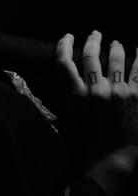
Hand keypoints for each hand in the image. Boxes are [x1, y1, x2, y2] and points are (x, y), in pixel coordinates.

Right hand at [55, 30, 137, 170]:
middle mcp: (95, 90)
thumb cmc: (86, 145)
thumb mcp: (67, 121)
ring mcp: (117, 92)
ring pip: (115, 59)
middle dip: (93, 40)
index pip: (64, 61)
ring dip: (115, 47)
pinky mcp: (136, 96)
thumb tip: (63, 86)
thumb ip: (66, 101)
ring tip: (116, 44)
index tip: (67, 37)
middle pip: (90, 55)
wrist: (110, 161)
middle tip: (96, 34)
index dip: (64, 45)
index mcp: (76, 95)